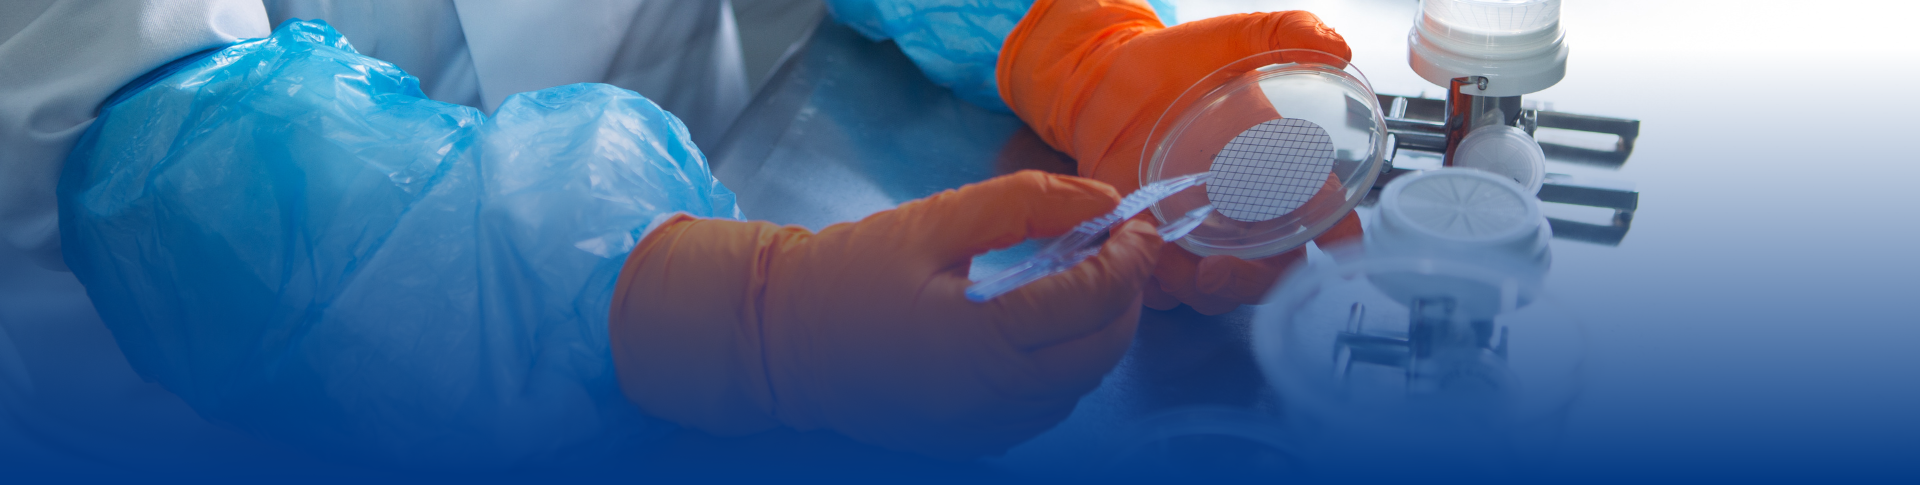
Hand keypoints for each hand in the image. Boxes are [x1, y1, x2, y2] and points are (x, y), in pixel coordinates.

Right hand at [607, 171, 1160, 457]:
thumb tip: (1103, 200)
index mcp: (984, 341)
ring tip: (1085, 276)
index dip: (1130, 255)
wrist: (780, 342)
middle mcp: (995, 398)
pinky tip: (1049, 321)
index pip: (1094, 299)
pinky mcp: (977, 440)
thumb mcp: (936, 221)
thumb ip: (1025, 204)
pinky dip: (1068, 362)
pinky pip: (1050, 404)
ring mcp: (988, 428)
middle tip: (1120, 245)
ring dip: (1101, 330)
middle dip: (1128, 294)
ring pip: (1083, 383)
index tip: (1136, 220)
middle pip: (1104, 350)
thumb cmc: (848, 274)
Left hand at [998, 0, 1361, 313]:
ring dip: (1209, 291)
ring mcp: (1197, 233)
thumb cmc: (1181, 62)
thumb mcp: (1239, 39)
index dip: (1340, 238)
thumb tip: (1336, 47)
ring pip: (1215, 290)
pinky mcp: (1151, 241)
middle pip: (1271, 274)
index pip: (1325, 221)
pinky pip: (1158, 284)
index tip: (1338, 242)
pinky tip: (1145, 260)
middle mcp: (1243, 216)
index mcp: (1280, 178)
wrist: (1109, 74)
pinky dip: (1156, 283)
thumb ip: (1291, 33)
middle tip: (1229, 269)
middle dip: (1256, 282)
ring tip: (1195, 272)